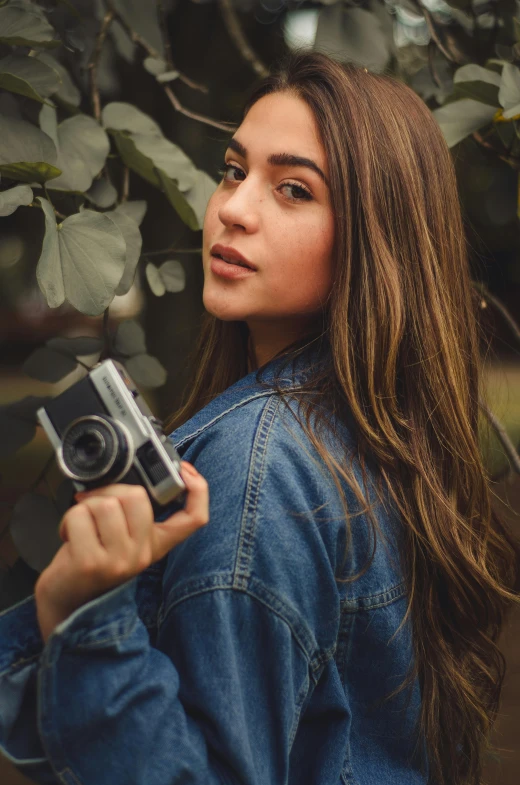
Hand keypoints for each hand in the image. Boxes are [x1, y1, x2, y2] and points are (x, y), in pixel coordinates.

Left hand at [34, 461, 207, 643]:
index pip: (195, 518)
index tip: (186, 471)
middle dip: (109, 491)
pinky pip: (80, 516)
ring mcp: (119, 560)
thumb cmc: (94, 561)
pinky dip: (69, 520)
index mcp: (157, 543)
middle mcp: (143, 553)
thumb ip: (136, 515)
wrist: (69, 601)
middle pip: (137, 496)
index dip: (198, 490)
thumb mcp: (127, 540)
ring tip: (83, 525)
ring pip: (105, 504)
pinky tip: (71, 535)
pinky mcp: (90, 563)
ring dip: (85, 506)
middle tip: (97, 505)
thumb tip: (130, 474)